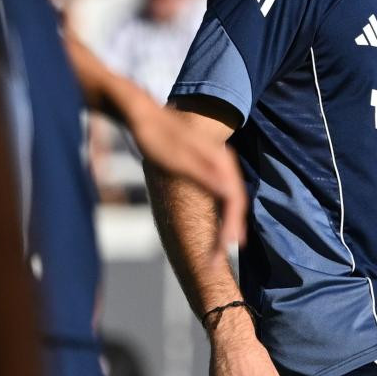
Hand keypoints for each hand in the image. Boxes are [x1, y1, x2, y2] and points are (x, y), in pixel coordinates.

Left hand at [126, 95, 247, 248]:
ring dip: (226, 227)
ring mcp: (216, 166)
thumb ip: (205, 174)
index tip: (227, 248)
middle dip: (229, 233)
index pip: (235, 200)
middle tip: (216, 261)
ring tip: (217, 253)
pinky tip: (216, 230)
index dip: (232, 226)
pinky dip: (219, 216)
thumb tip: (229, 194)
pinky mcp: (206, 169)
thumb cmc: (156, 135)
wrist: (141, 114)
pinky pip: (219, 198)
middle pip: (235, 203)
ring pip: (229, 202)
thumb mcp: (178, 157)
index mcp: (220, 161)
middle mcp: (223, 164)